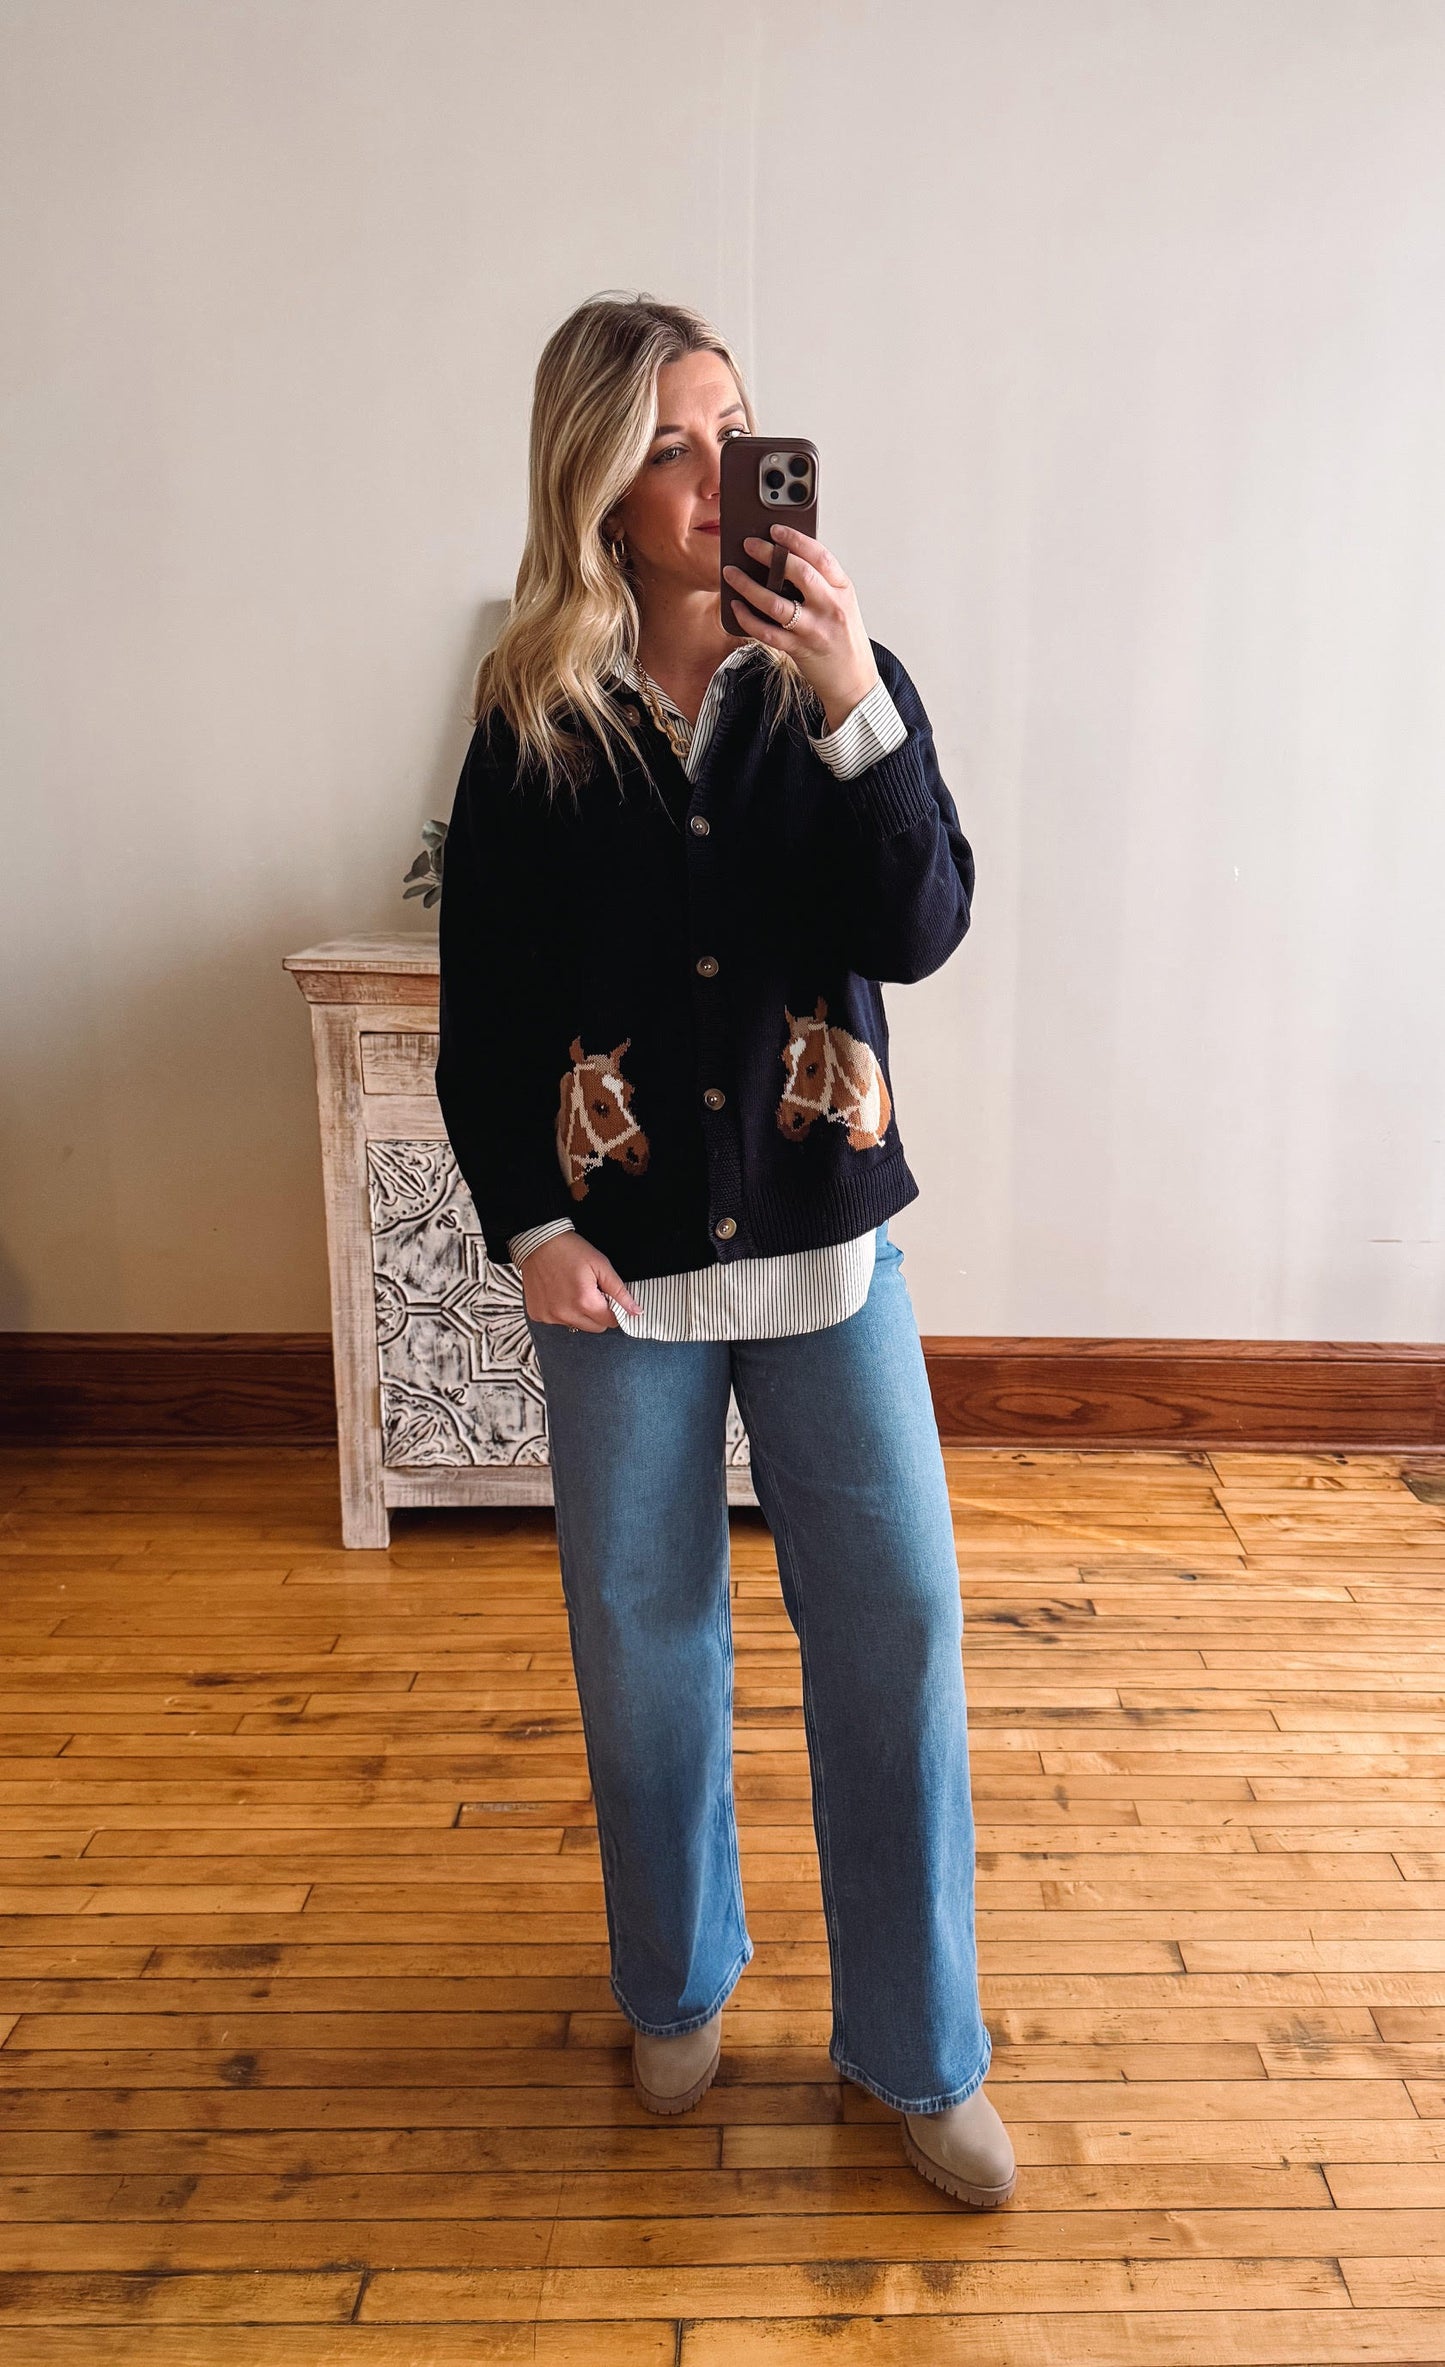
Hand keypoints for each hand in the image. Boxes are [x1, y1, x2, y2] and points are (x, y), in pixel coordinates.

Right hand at [521, 1230, 641, 1330]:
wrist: (538, 1241)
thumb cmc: (570, 1250)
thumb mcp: (601, 1265)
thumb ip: (620, 1292)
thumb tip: (636, 1312)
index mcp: (585, 1302)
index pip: (611, 1322)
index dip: (613, 1309)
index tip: (606, 1296)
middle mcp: (566, 1314)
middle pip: (595, 1328)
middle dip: (597, 1313)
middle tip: (590, 1292)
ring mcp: (549, 1316)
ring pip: (576, 1325)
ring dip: (579, 1313)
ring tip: (572, 1290)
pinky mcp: (538, 1314)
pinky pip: (557, 1321)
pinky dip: (561, 1311)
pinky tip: (558, 1293)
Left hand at [723, 525, 879, 731]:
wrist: (854, 680)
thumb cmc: (843, 637)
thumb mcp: (841, 603)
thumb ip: (819, 582)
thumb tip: (780, 558)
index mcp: (843, 589)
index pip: (820, 556)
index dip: (796, 539)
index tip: (775, 529)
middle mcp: (831, 607)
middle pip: (799, 573)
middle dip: (769, 555)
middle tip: (748, 544)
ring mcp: (815, 630)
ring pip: (776, 603)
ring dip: (748, 586)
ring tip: (731, 573)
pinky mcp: (799, 650)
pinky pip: (767, 632)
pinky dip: (747, 618)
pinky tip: (735, 607)